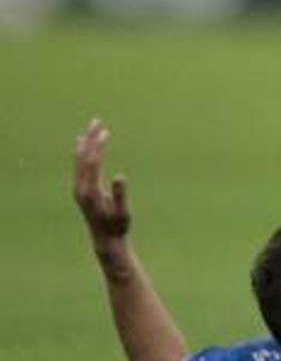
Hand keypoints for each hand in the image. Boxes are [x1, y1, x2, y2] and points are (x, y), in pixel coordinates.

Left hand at [72, 118, 130, 249]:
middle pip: (83, 158)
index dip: (98, 147)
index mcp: (89, 191)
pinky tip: (83, 144)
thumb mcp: (123, 213)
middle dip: (90, 139)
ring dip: (86, 143)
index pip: (92, 163)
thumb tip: (120, 176)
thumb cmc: (117, 226)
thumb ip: (120, 195)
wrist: (105, 240)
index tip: (105, 132)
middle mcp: (80, 187)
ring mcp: (79, 188)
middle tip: (96, 121)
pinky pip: (79, 165)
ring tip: (91, 127)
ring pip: (79, 160)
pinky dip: (82, 152)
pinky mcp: (81, 189)